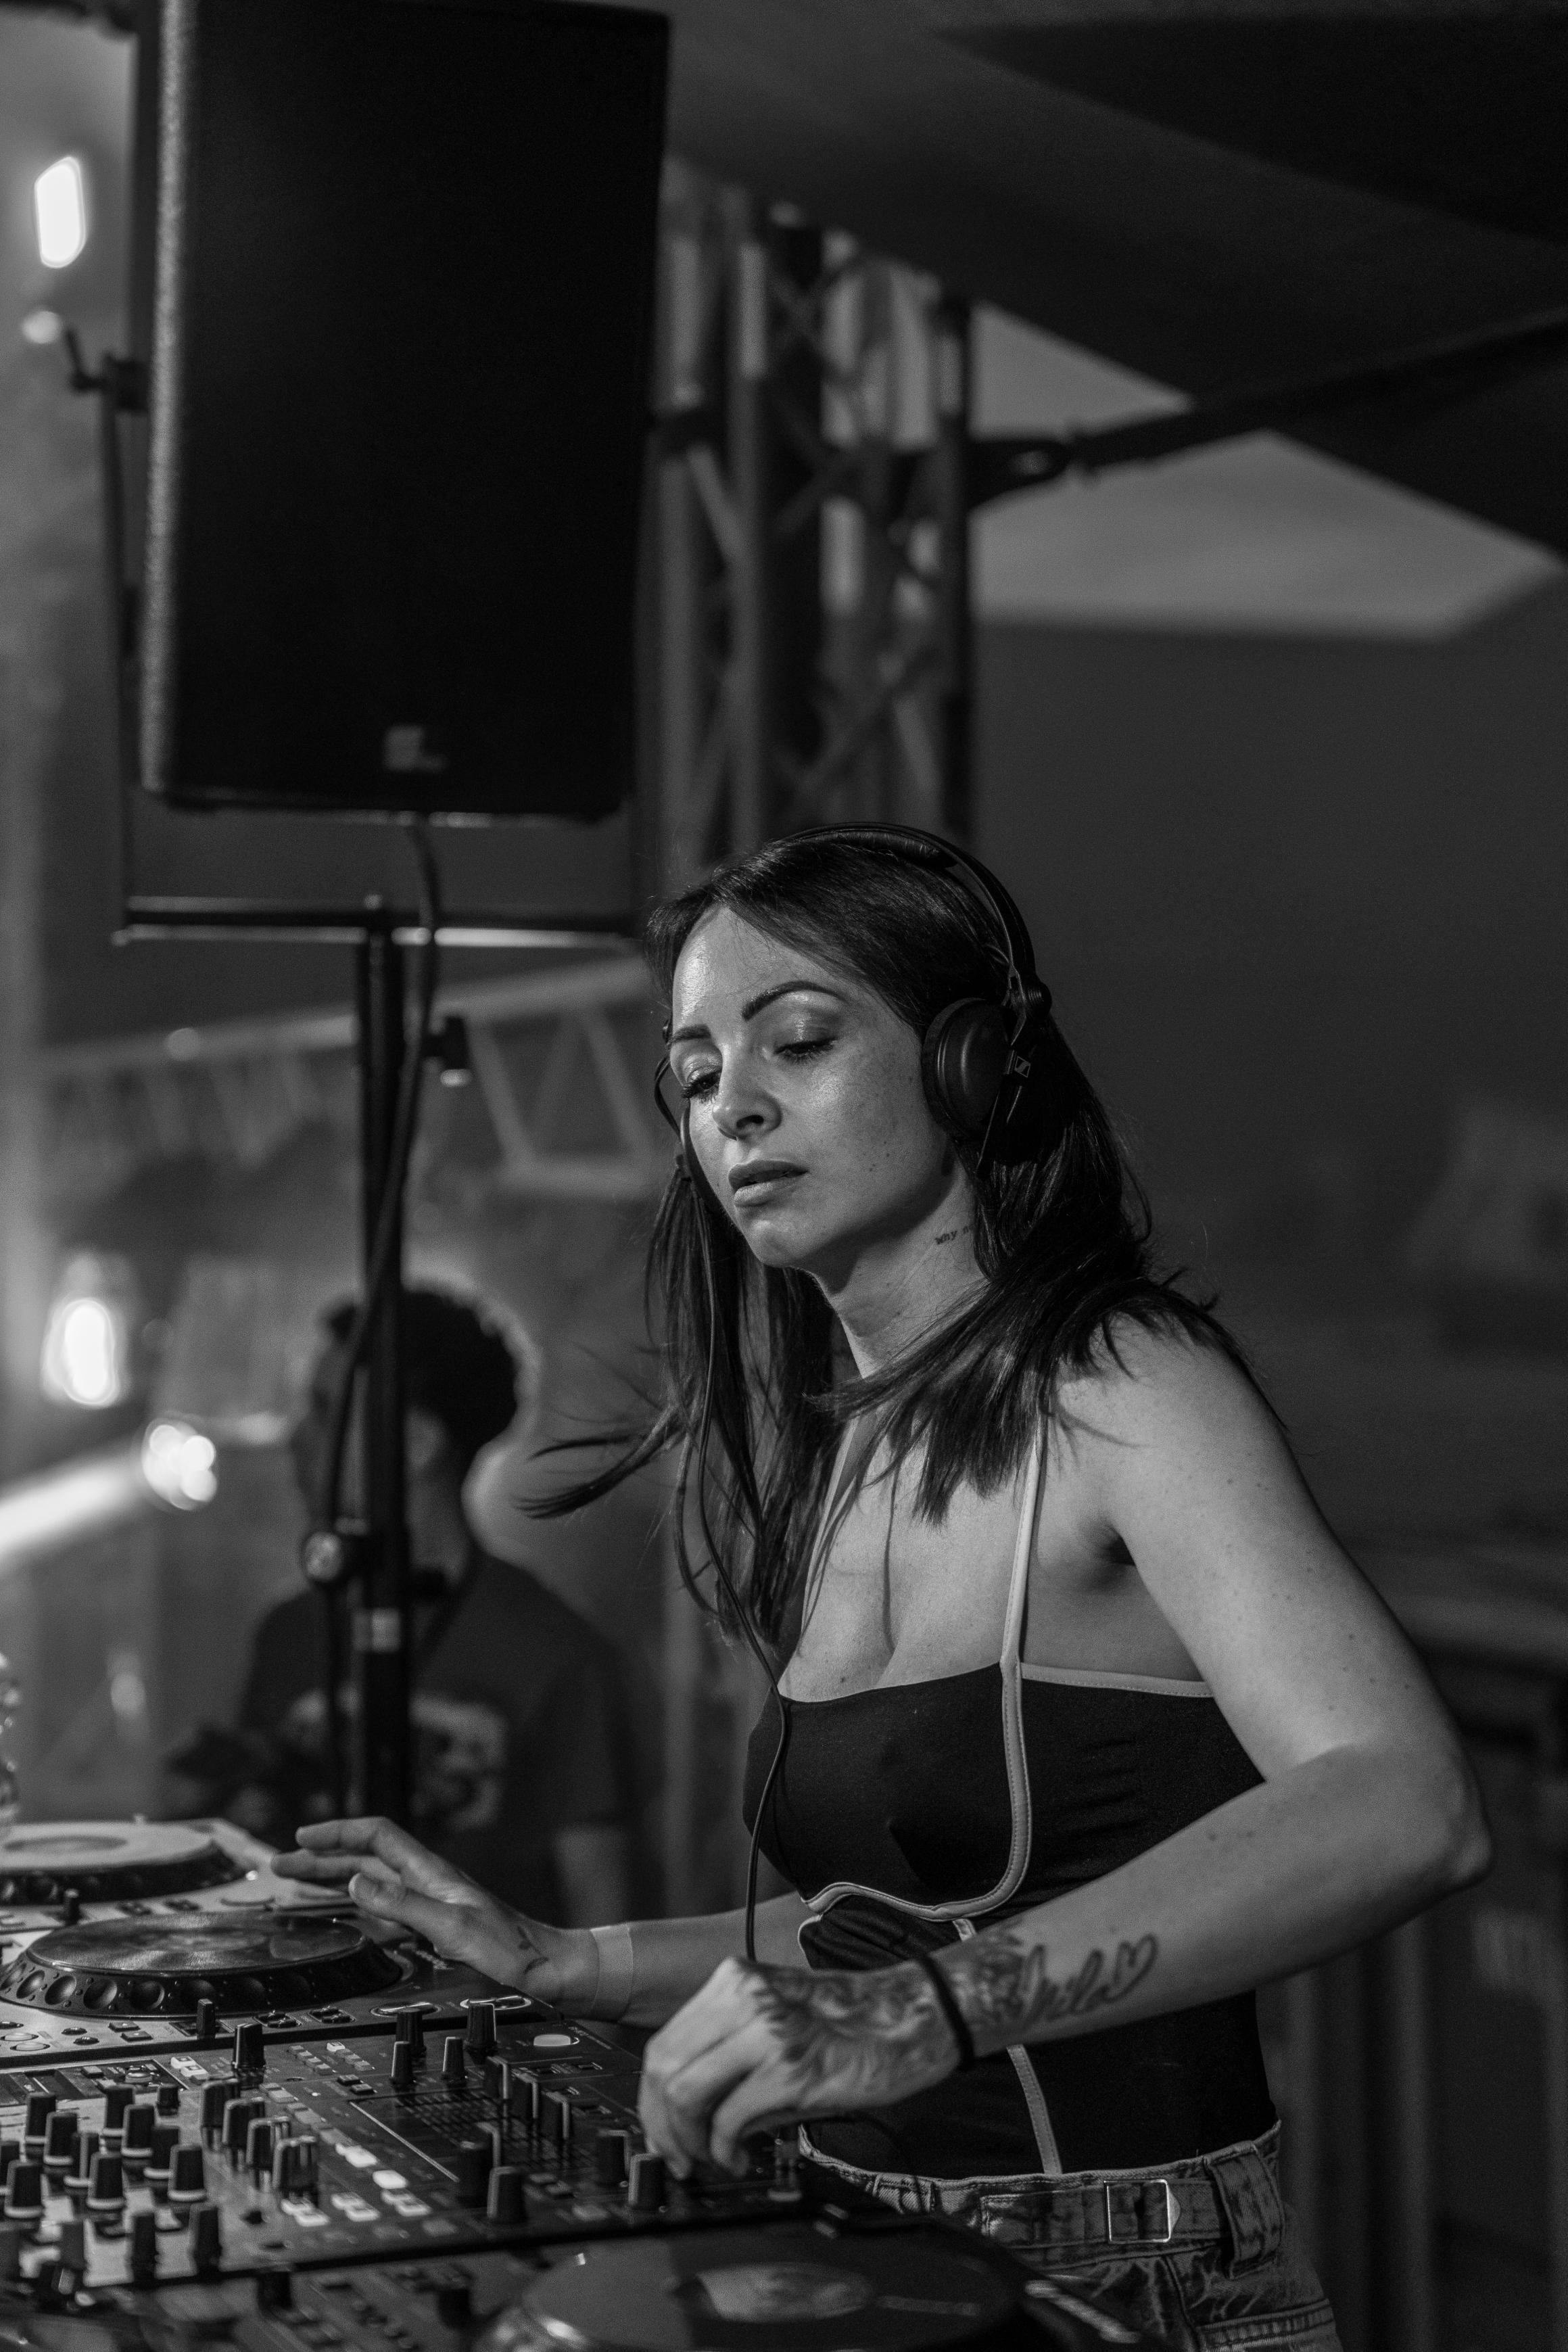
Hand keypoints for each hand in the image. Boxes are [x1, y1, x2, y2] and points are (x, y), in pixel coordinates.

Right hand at [275, 1817, 586, 2004]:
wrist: (547, 1969)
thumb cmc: (510, 1950)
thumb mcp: (452, 1928)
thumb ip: (403, 1905)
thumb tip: (354, 1883)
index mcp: (431, 1873)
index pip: (377, 1836)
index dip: (339, 1831)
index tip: (302, 1836)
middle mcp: (428, 1881)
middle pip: (366, 1857)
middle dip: (322, 1856)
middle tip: (280, 1864)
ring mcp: (431, 1901)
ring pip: (372, 1879)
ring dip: (333, 1877)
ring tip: (297, 1881)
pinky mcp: (435, 1924)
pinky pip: (384, 1904)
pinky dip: (355, 1902)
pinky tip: (344, 1907)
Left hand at [638, 1956, 959, 2175]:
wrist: (910, 2017)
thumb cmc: (850, 2023)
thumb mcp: (778, 2022)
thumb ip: (731, 2056)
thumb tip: (693, 2117)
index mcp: (734, 1981)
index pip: (664, 2044)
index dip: (652, 2100)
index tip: (661, 2132)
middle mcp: (744, 1996)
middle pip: (663, 2068)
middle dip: (661, 2125)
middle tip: (679, 2157)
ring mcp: (766, 2029)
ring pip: (685, 2091)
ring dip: (688, 2139)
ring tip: (709, 2157)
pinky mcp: (791, 2067)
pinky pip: (729, 2118)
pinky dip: (723, 2147)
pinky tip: (739, 2155)